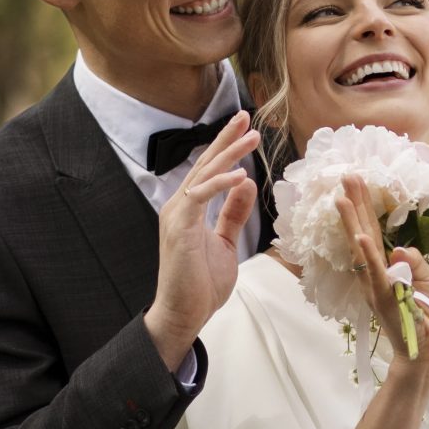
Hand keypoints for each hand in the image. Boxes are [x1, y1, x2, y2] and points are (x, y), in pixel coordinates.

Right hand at [143, 113, 260, 370]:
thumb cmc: (201, 282)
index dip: (227, 147)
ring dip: (229, 154)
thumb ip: (233, 214)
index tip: (245, 128)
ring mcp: (177, 215)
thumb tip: (246, 185)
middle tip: (245, 116)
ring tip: (251, 137)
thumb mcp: (226, 242)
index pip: (210, 170)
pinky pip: (200, 197)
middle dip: (227, 139)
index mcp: (191, 208)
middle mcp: (181, 206)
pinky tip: (240, 175)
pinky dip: (220, 185)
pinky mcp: (179, 228)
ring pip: (204, 175)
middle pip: (205, 163)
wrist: (185, 312)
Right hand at [338, 176, 428, 383]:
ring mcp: (376, 285)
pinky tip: (360, 236)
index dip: (365, 209)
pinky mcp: (384, 297)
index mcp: (385, 269)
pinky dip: (368, 255)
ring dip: (353, 221)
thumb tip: (401, 247)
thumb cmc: (428, 318)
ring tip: (342, 197)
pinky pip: (375, 272)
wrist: (426, 351)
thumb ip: (414, 262)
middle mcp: (374, 274)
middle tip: (346, 175)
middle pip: (363, 232)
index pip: (372, 232)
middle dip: (355, 204)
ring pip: (363, 247)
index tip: (358, 182)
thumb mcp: (428, 282)